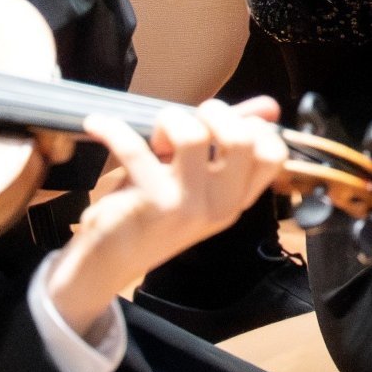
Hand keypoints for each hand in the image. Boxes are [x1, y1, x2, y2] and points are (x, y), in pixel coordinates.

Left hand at [42, 98, 288, 335]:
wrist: (107, 266)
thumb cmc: (153, 214)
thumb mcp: (195, 181)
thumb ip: (227, 142)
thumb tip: (271, 106)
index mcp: (236, 200)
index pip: (273, 155)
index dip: (253, 127)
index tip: (223, 125)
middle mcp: (220, 205)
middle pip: (242, 138)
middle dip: (215, 112)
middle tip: (188, 123)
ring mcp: (187, 206)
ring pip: (192, 135)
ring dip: (170, 120)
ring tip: (154, 135)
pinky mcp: (150, 204)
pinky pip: (135, 149)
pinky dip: (112, 129)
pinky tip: (97, 125)